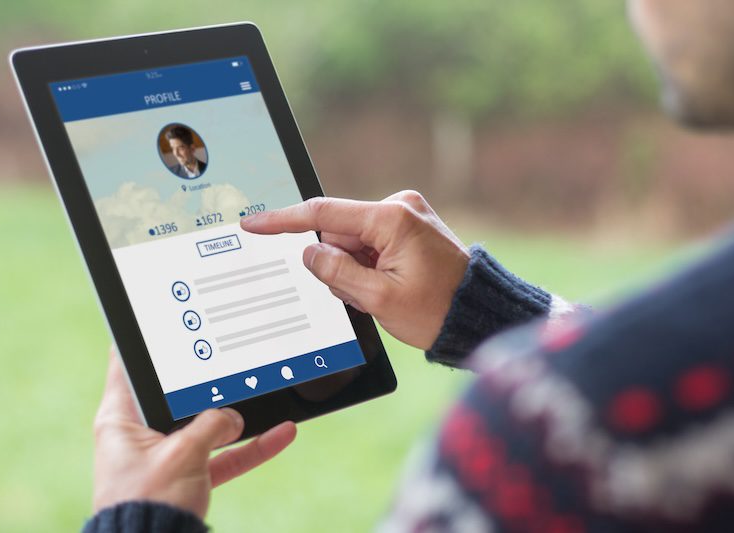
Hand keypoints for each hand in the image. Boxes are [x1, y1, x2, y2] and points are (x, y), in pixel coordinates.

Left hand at [93, 349, 296, 518]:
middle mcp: (143, 434)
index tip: (165, 316)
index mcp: (122, 420)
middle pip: (179, 395)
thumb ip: (212, 426)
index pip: (128, 366)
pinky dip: (251, 447)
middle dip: (210, 380)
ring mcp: (169, 455)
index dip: (146, 341)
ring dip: (240, 416)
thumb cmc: (148, 504)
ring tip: (268, 394)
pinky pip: (225, 455)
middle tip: (232, 351)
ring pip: (209, 425)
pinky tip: (281, 434)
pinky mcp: (190, 477)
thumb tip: (234, 418)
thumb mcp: (182, 454)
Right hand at [241, 190, 469, 348]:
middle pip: (339, 233)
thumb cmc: (438, 311)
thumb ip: (336, 273)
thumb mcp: (379, 299)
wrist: (478, 315)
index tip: (254, 224)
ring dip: (355, 270)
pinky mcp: (409, 228)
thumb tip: (310, 253)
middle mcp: (399, 208)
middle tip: (361, 295)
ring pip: (353, 242)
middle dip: (338, 264)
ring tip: (383, 294)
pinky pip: (371, 244)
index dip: (283, 220)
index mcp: (392, 219)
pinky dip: (368, 267)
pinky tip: (388, 286)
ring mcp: (406, 216)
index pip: (323, 214)